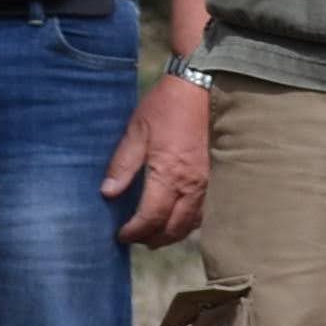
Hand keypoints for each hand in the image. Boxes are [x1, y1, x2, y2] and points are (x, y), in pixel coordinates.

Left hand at [103, 73, 211, 246]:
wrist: (202, 86)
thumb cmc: (166, 106)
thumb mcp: (136, 131)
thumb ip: (122, 165)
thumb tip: (107, 193)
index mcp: (169, 174)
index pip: (151, 218)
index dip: (134, 231)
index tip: (121, 235)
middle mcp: (192, 184)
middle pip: (174, 228)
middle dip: (153, 238)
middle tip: (137, 239)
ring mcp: (209, 182)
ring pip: (193, 223)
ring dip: (173, 234)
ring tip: (156, 235)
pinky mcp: (217, 176)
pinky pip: (206, 211)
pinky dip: (190, 222)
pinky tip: (179, 218)